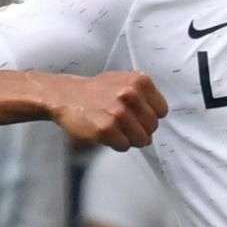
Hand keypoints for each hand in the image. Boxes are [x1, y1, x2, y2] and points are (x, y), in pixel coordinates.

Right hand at [52, 71, 166, 150]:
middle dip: (140, 129)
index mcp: (139, 81)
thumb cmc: (95, 91)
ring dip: (129, 138)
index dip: (150, 116)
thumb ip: (144, 98)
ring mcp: (118, 112)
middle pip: (152, 126)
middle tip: (124, 125)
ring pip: (141, 139)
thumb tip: (156, 121)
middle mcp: (130, 95)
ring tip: (115, 128)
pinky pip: (124, 146)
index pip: (162, 111)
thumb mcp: (124, 82)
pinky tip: (106, 133)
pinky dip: (116, 144)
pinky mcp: (106, 128)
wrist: (64, 95)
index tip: (139, 116)